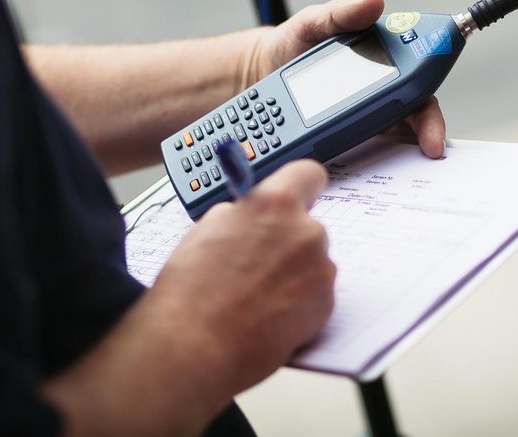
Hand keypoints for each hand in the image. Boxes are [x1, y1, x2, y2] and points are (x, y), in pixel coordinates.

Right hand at [151, 160, 334, 392]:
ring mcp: (320, 270)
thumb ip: (243, 213)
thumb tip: (253, 215)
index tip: (294, 196)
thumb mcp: (208, 228)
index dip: (299, 186)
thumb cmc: (192, 290)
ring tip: (256, 296)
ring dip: (293, 274)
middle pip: (308, 225)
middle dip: (288, 241)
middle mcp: (306, 231)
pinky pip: (316, 295)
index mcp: (275, 203)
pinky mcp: (326, 306)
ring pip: (312, 263)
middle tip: (256, 263)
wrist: (195, 344)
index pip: (308, 174)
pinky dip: (298, 303)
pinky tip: (267, 315)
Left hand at [243, 0, 446, 157]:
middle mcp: (380, 90)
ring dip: (401, 154)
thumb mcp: (314, 21)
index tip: (434, 114)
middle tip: (429, 145)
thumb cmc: (295, 40)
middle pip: (415, 114)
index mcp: (383, 58)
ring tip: (395, 166)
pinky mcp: (342, 135)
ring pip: (393, 140)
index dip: (433, 92)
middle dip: (427, 130)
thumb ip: (341, 12)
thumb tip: (374, 3)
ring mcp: (363, 116)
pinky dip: (366, 165)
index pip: (420, 77)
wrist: (260, 69)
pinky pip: (361, 155)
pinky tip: (360, 172)